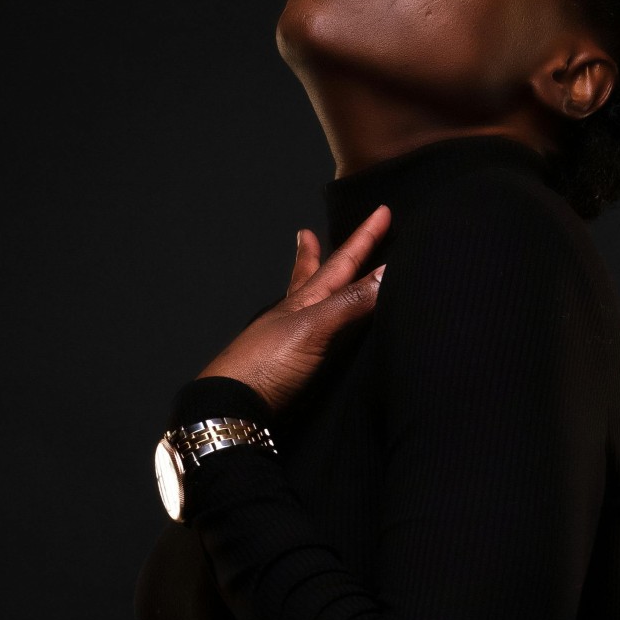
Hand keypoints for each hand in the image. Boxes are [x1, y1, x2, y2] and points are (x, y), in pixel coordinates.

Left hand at [196, 205, 390, 413]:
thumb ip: (351, 303)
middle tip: (306, 233)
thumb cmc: (267, 362)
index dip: (363, 238)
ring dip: (310, 283)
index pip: (341, 263)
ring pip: (306, 302)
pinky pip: (309, 332)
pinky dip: (315, 320)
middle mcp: (296, 315)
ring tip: (306, 267)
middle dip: (314, 254)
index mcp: (305, 300)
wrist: (231, 407)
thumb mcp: (314, 328)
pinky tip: (311, 326)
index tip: (381, 212)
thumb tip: (388, 272)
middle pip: (311, 277)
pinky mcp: (287, 366)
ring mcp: (288, 339)